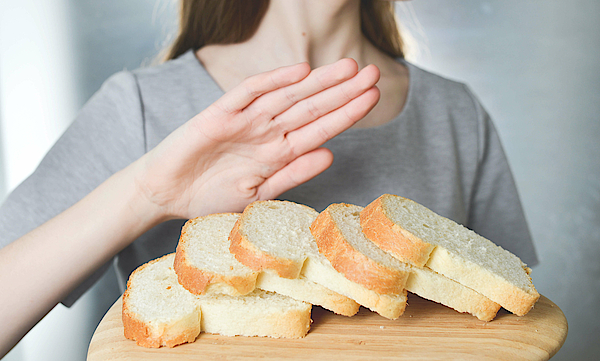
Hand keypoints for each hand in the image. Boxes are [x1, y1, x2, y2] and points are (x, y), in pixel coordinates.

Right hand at [132, 58, 379, 219]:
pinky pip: (248, 93)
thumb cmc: (210, 196)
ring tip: (348, 68)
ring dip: (318, 82)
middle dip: (343, 90)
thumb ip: (293, 174)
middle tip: (374, 72)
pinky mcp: (219, 114)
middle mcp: (267, 132)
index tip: (374, 98)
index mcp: (279, 153)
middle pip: (312, 106)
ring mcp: (245, 120)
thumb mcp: (258, 194)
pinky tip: (299, 72)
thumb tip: (331, 155)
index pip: (321, 129)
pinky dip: (272, 82)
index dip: (347, 113)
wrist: (166, 194)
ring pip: (288, 96)